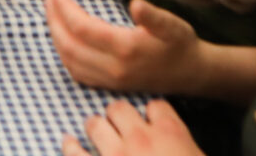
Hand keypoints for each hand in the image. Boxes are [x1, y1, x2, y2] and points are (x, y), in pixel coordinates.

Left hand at [48, 0, 202, 95]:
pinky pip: (77, 73)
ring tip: (51, 13)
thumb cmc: (181, 44)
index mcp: (125, 49)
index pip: (81, 27)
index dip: (63, 8)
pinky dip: (64, 55)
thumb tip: (135, 4)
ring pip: (70, 61)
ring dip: (55, 37)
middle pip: (69, 45)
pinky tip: (62, 39)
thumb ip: (153, 15)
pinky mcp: (110, 85)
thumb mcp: (173, 24)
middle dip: (53, 19)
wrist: (192, 74)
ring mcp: (110, 80)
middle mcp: (114, 68)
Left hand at [64, 100, 200, 155]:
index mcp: (170, 134)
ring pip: (95, 124)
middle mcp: (140, 138)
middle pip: (120, 108)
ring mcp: (115, 155)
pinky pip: (74, 151)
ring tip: (96, 130)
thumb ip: (186, 153)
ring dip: (96, 127)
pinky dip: (70, 146)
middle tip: (120, 125)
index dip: (153, 114)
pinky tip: (69, 142)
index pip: (156, 106)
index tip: (151, 120)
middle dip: (119, 116)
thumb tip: (180, 152)